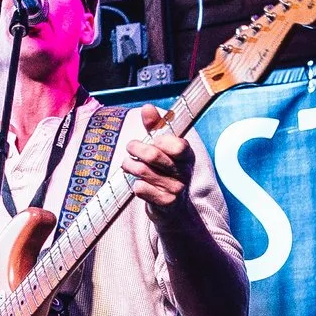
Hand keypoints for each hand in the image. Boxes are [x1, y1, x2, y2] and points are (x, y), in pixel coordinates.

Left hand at [124, 106, 190, 220]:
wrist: (172, 208)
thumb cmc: (164, 171)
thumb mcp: (162, 147)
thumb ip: (155, 126)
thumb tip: (147, 107)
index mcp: (187, 155)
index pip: (177, 144)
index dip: (161, 140)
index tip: (153, 139)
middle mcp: (184, 172)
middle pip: (152, 155)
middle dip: (135, 148)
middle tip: (130, 148)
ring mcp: (176, 188)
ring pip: (143, 171)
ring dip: (130, 166)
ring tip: (128, 165)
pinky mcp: (166, 203)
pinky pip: (141, 189)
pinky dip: (135, 186)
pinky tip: (140, 185)